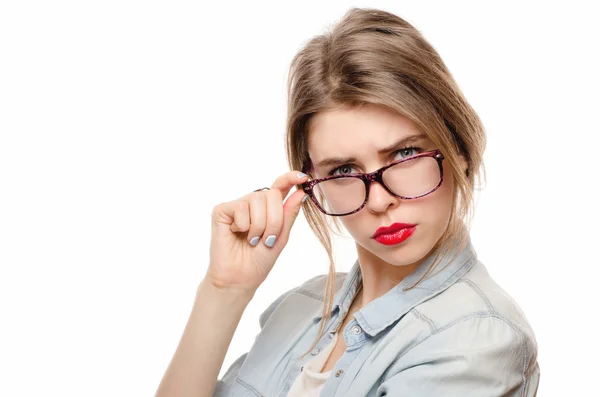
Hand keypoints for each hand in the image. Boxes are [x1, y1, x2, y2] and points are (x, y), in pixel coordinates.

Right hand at [205, 170, 309, 293]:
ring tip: (252, 240)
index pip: (280, 186)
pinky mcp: (222, 210)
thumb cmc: (259, 260)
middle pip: (272, 195)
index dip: (290, 178)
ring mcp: (237, 205)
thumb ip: (289, 214)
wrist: (240, 278)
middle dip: (275, 220)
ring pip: (257, 200)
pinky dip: (244, 226)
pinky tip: (236, 234)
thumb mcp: (282, 236)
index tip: (303, 178)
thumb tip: (301, 193)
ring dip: (259, 225)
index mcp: (269, 208)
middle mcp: (253, 203)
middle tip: (267, 239)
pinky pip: (241, 208)